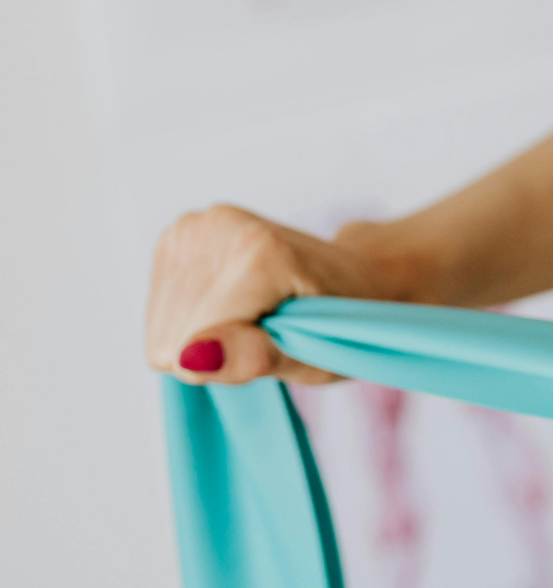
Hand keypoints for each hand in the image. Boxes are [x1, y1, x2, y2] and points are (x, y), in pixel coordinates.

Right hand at [145, 205, 412, 385]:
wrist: (358, 276)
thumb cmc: (344, 324)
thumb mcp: (315, 357)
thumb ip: (253, 357)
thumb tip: (190, 359)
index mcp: (259, 252)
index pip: (195, 344)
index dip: (233, 362)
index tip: (279, 343)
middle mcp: (218, 227)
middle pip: (172, 336)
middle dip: (218, 349)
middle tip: (269, 331)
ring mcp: (194, 225)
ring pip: (161, 325)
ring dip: (205, 335)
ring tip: (255, 316)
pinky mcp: (178, 234)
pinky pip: (160, 309)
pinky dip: (194, 319)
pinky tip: (234, 305)